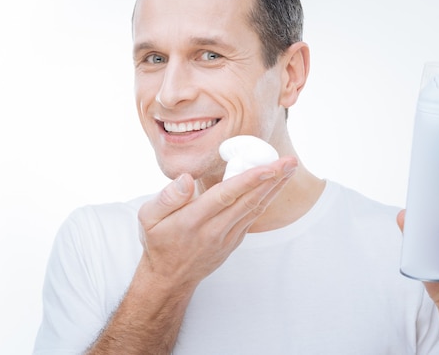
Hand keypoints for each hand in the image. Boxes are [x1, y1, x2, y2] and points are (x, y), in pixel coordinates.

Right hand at [137, 156, 297, 290]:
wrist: (169, 278)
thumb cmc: (158, 241)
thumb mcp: (148, 217)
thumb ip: (168, 197)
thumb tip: (187, 178)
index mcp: (192, 221)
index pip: (225, 196)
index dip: (249, 180)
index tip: (268, 166)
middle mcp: (214, 230)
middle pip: (248, 201)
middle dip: (272, 180)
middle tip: (290, 161)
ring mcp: (227, 238)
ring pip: (255, 209)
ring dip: (274, 188)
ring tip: (289, 168)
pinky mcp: (234, 242)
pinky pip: (252, 217)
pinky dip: (266, 199)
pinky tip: (275, 185)